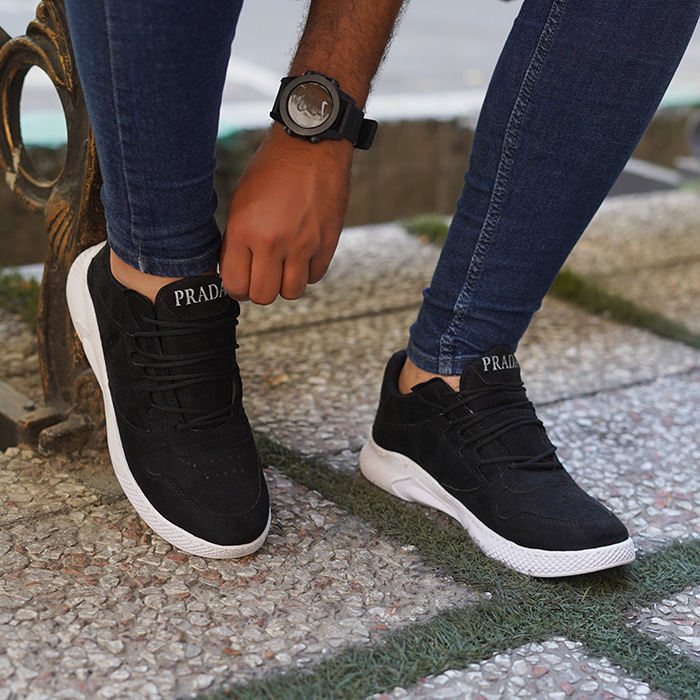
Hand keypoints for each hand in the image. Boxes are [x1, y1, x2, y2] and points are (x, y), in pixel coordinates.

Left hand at [220, 126, 353, 304]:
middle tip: (261, 275)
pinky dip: (307, 271)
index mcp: (245, 230)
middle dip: (260, 289)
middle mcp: (274, 242)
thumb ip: (238, 240)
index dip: (236, 287)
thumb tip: (236, 271)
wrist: (311, 144)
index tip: (241, 279)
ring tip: (283, 266)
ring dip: (285, 283)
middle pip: (264, 296)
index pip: (235, 286)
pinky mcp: (327, 242)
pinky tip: (302, 255)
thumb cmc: (272, 168)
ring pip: (292, 293)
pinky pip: (315, 276)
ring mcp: (304, 244)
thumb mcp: (240, 203)